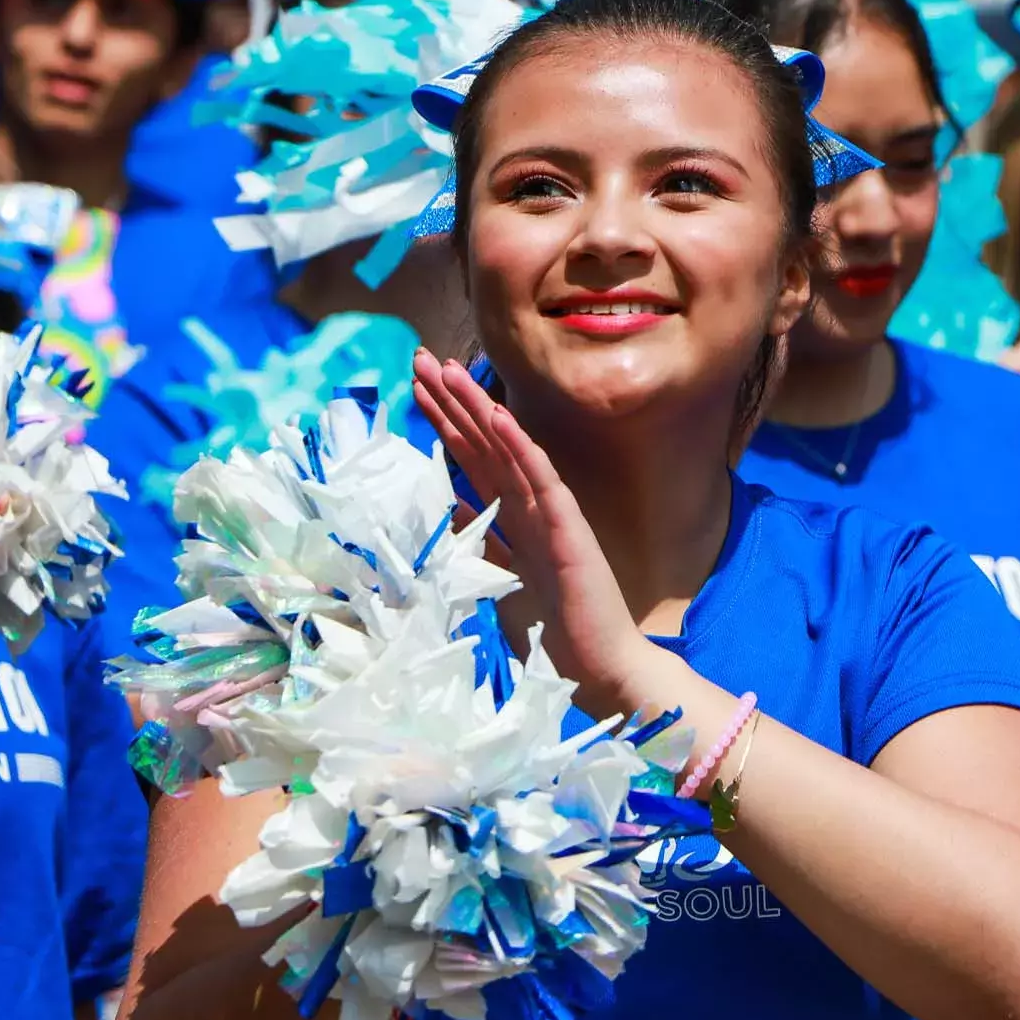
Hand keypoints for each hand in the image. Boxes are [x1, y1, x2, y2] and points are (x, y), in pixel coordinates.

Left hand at [411, 350, 657, 714]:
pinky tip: (499, 415)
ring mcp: (552, 512)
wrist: (603, 661)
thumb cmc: (561, 626)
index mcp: (516, 513)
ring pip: (508, 449)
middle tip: (419, 357)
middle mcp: (532, 504)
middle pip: (484, 442)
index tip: (416, 387)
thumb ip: (481, 540)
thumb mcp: (504, 575)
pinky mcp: (568, 529)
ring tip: (449, 370)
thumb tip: (447, 510)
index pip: (473, 457)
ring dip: (478, 408)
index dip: (445, 421)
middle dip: (452, 400)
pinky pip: (540, 478)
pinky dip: (519, 445)